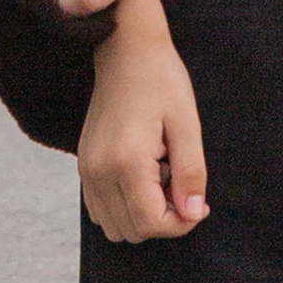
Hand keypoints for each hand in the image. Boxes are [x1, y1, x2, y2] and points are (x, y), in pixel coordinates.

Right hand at [78, 24, 208, 242]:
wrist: (126, 52)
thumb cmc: (161, 81)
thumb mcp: (187, 125)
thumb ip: (190, 173)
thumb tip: (193, 214)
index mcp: (126, 161)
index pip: (151, 223)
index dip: (182, 223)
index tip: (199, 202)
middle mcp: (99, 171)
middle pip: (132, 231)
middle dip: (164, 219)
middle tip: (180, 184)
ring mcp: (86, 170)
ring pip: (115, 226)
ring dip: (143, 215)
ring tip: (161, 179)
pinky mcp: (84, 166)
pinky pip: (101, 210)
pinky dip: (125, 207)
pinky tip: (144, 177)